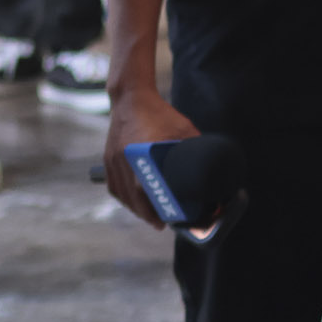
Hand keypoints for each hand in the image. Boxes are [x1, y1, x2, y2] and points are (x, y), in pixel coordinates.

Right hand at [102, 85, 202, 229]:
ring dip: (134, 208)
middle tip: (159, 223)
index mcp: (140, 153)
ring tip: (148, 216)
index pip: (142, 190)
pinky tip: (131, 202)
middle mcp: (123, 158)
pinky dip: (122, 196)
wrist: (130, 97)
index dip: (151, 209)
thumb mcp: (183, 129)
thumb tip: (214, 167)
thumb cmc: (159, 113)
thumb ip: (195, 148)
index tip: (162, 222)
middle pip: (131, 196)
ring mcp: (112, 159)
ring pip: (120, 192)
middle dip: (145, 214)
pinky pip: (112, 184)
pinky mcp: (107, 157)